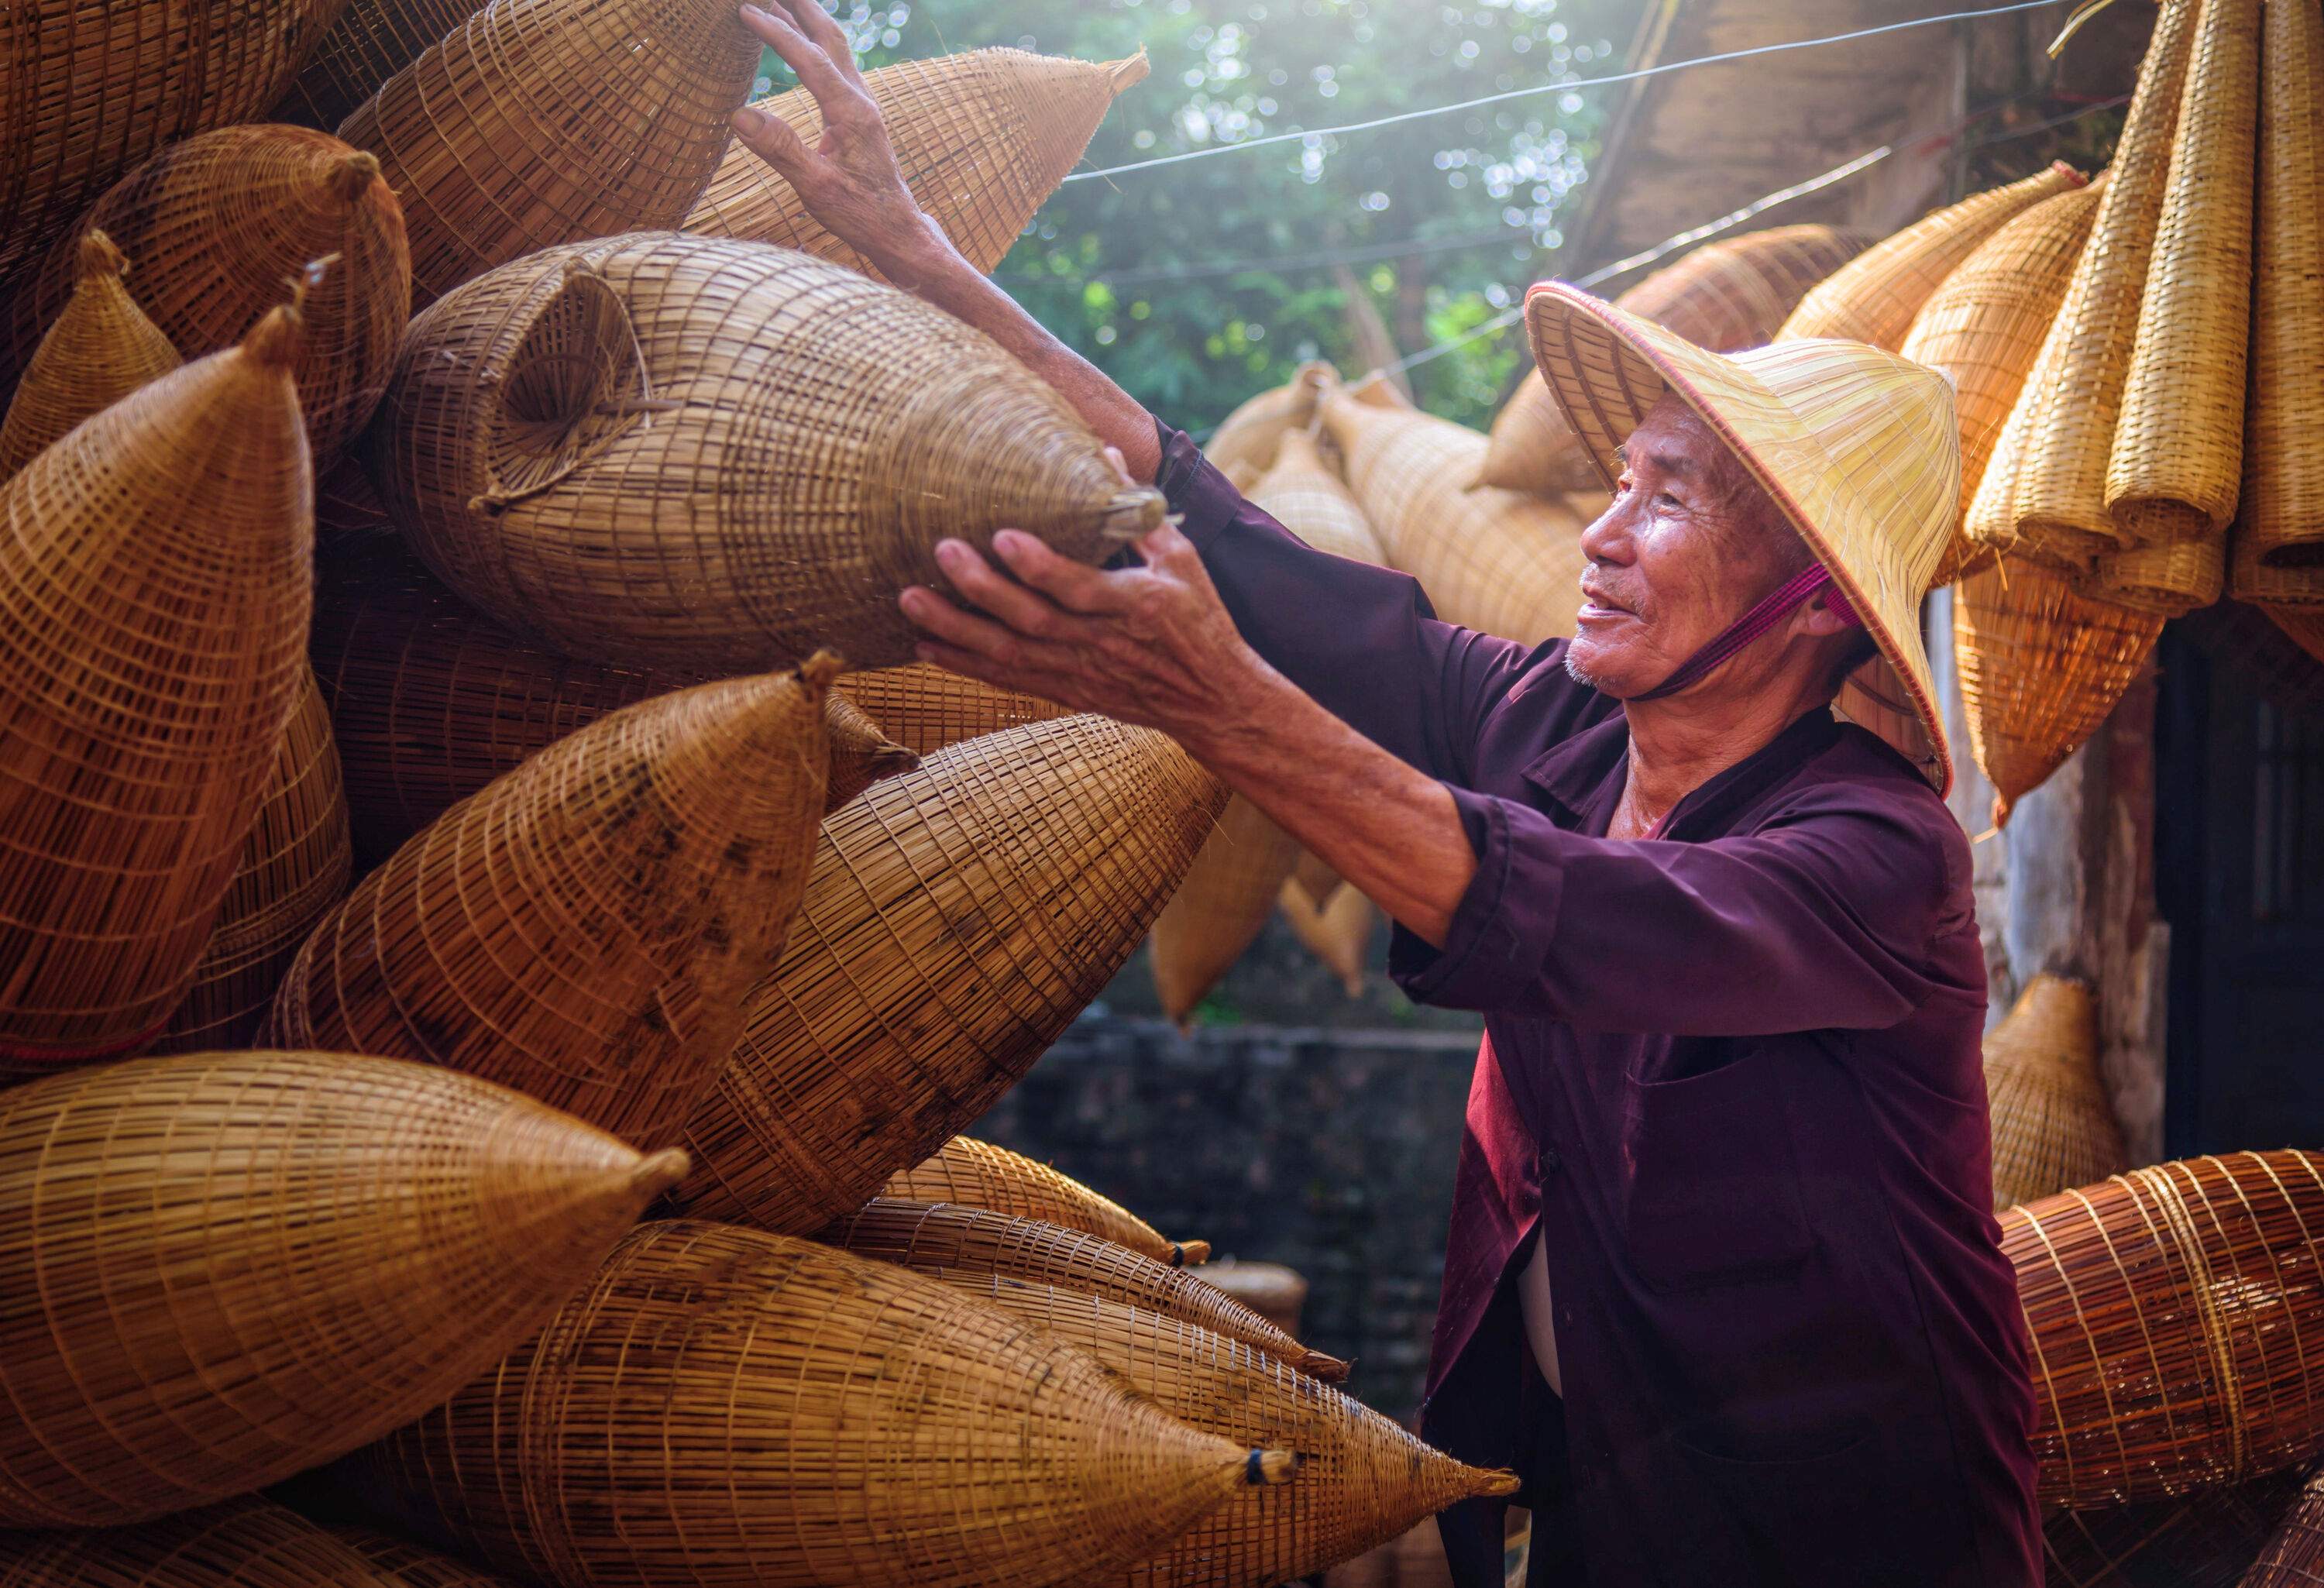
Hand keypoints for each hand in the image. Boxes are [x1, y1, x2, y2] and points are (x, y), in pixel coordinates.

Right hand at [728, 2, 956, 287]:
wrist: (896, 231)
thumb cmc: (860, 214)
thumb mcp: (815, 188)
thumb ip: (780, 150)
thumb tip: (740, 114)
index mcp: (851, 112)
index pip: (808, 58)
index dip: (776, 31)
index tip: (744, 10)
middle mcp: (860, 100)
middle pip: (829, 36)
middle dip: (799, 6)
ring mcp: (862, 106)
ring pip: (835, 47)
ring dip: (808, 19)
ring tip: (780, 1)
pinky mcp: (859, 116)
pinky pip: (835, 65)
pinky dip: (814, 43)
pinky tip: (800, 44)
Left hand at [898, 516, 1279, 751]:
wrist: (1212, 701)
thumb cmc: (1200, 622)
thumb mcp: (1183, 561)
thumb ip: (1139, 515)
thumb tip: (1105, 455)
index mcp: (1136, 605)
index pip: (1079, 587)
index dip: (1039, 565)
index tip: (1002, 535)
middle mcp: (1102, 643)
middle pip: (1032, 620)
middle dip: (983, 590)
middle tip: (941, 552)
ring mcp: (1080, 672)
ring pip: (1009, 654)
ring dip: (956, 630)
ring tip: (910, 601)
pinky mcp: (1067, 691)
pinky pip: (1008, 679)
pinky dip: (966, 665)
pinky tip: (926, 645)